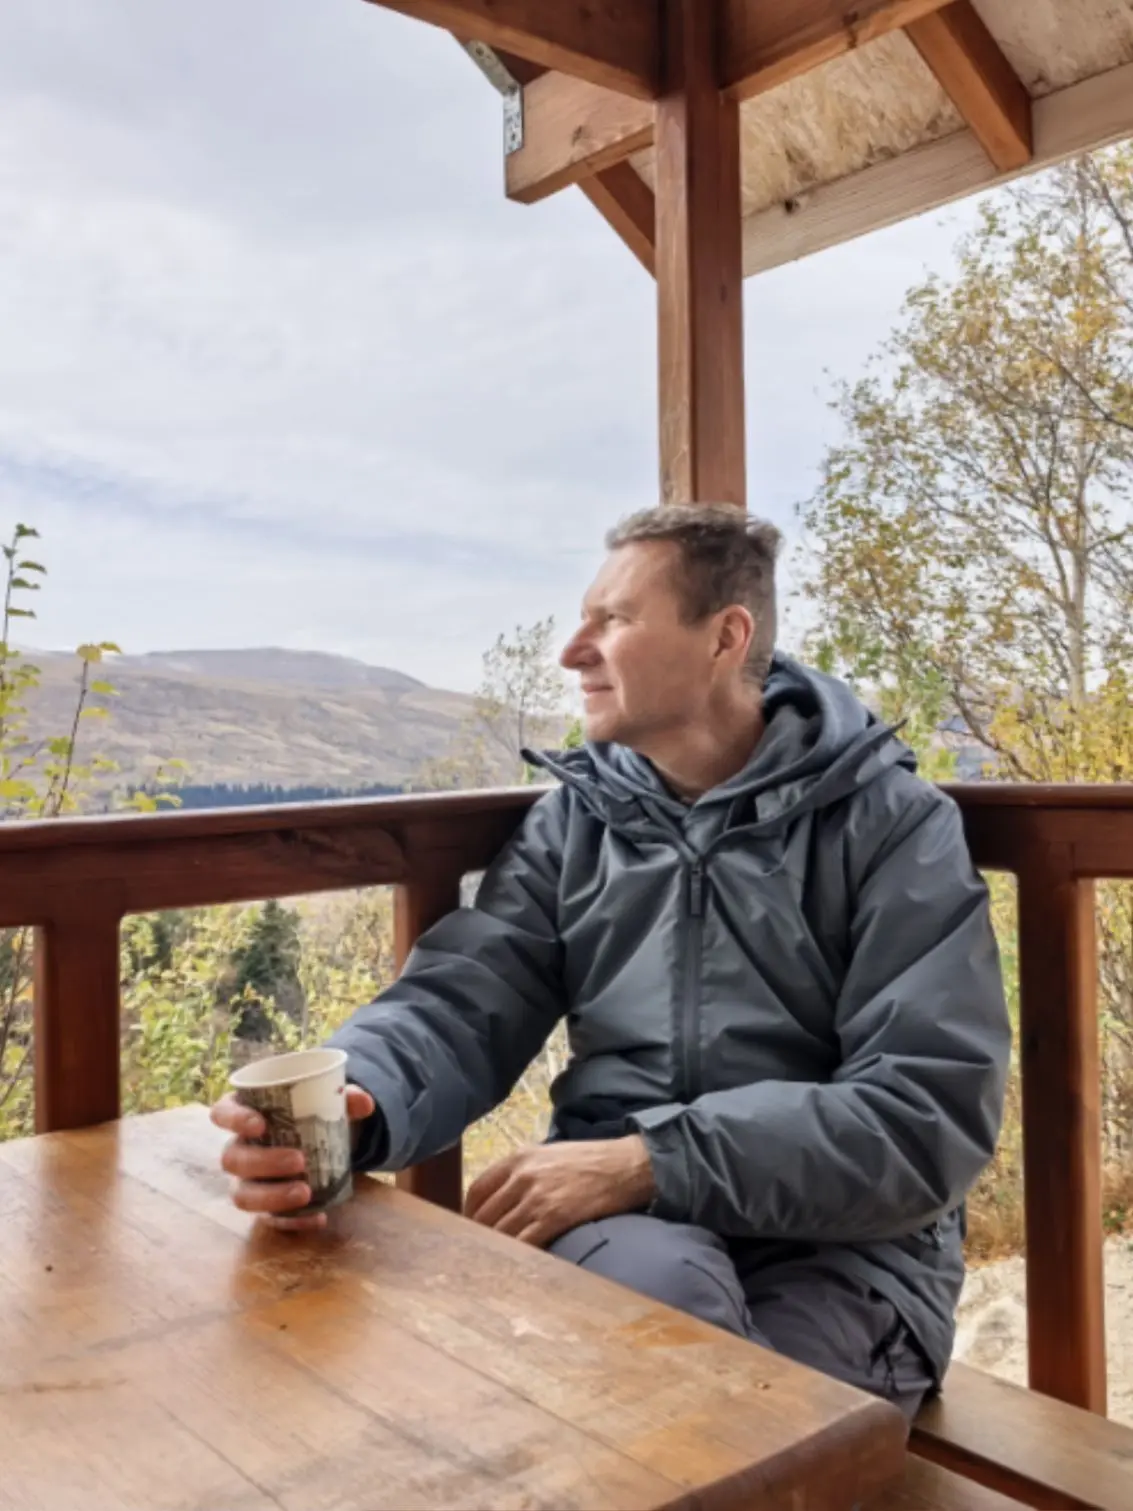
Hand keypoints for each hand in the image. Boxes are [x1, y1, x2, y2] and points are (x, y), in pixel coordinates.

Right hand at [211, 1085, 375, 1232]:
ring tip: (306, 1193)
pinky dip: (292, 1221)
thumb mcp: (329, 1101)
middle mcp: (238, 1148)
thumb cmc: (312, 1114)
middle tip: (300, 1161)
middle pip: (233, 1159)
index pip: (223, 1113)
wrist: (323, 1142)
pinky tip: (317, 1218)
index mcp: (245, 1112)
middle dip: (264, 1162)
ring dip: (272, 1197)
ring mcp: (246, 1180)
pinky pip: (268, 1219)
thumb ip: (345, 1098)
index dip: (234, 1120)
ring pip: (242, 1195)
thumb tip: (365, 1102)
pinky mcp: (262, 1206)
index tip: (260, 1124)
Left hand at [464, 1136, 655, 1247]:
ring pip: (501, 1232)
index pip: (477, 1189)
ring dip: (495, 1250)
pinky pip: (524, 1243)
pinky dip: (516, 1256)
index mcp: (517, 1158)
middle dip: (479, 1236)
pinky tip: (516, 1265)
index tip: (471, 1228)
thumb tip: (501, 1199)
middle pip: (484, 1215)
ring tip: (494, 1263)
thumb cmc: (587, 1160)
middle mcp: (522, 1177)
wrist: (624, 1166)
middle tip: (479, 1252)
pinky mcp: (553, 1218)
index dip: (469, 1213)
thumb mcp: (547, 1154)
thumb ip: (521, 1172)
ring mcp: (536, 1198)